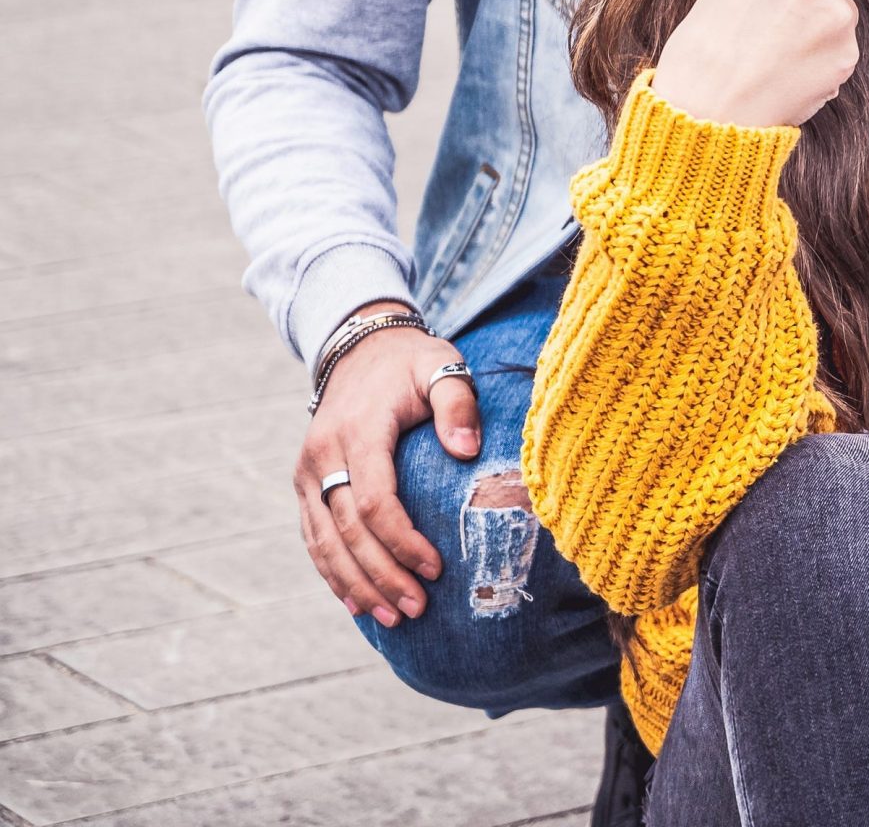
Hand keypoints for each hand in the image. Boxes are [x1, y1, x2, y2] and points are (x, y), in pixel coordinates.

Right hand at [295, 303, 475, 626]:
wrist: (360, 347)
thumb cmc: (412, 363)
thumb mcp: (441, 366)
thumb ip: (457, 404)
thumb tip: (467, 452)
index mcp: (358, 432)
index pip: (375, 501)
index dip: (403, 540)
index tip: (436, 568)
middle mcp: (323, 456)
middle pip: (348, 531)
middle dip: (382, 575)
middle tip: (417, 609)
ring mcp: (308, 472)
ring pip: (324, 542)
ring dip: (357, 584)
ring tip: (392, 617)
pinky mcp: (304, 484)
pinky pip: (314, 537)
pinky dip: (332, 572)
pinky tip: (356, 601)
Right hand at [650, 0, 868, 127]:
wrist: (702, 124)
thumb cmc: (703, 57)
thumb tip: (826, 0)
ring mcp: (836, 19)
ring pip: (838, 14)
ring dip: (810, 37)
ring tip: (769, 61)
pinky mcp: (847, 59)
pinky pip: (837, 54)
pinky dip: (813, 67)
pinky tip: (784, 81)